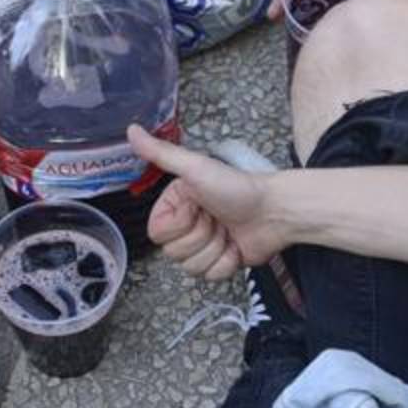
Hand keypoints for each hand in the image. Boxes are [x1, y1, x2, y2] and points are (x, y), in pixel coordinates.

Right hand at [129, 126, 289, 279]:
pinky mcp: (219, 263)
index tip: (197, 208)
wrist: (276, 211)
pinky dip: (227, 263)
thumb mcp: (195, 167)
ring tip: (229, 231)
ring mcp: (202, 246)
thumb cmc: (239, 188)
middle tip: (217, 218)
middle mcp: (185, 226)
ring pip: (190, 267)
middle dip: (201, 237)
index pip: (156, 233)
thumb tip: (131, 130)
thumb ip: (161, 153)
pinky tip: (236, 246)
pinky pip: (210, 277)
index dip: (178, 225)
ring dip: (215, 250)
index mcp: (175, 205)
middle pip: (173, 252)